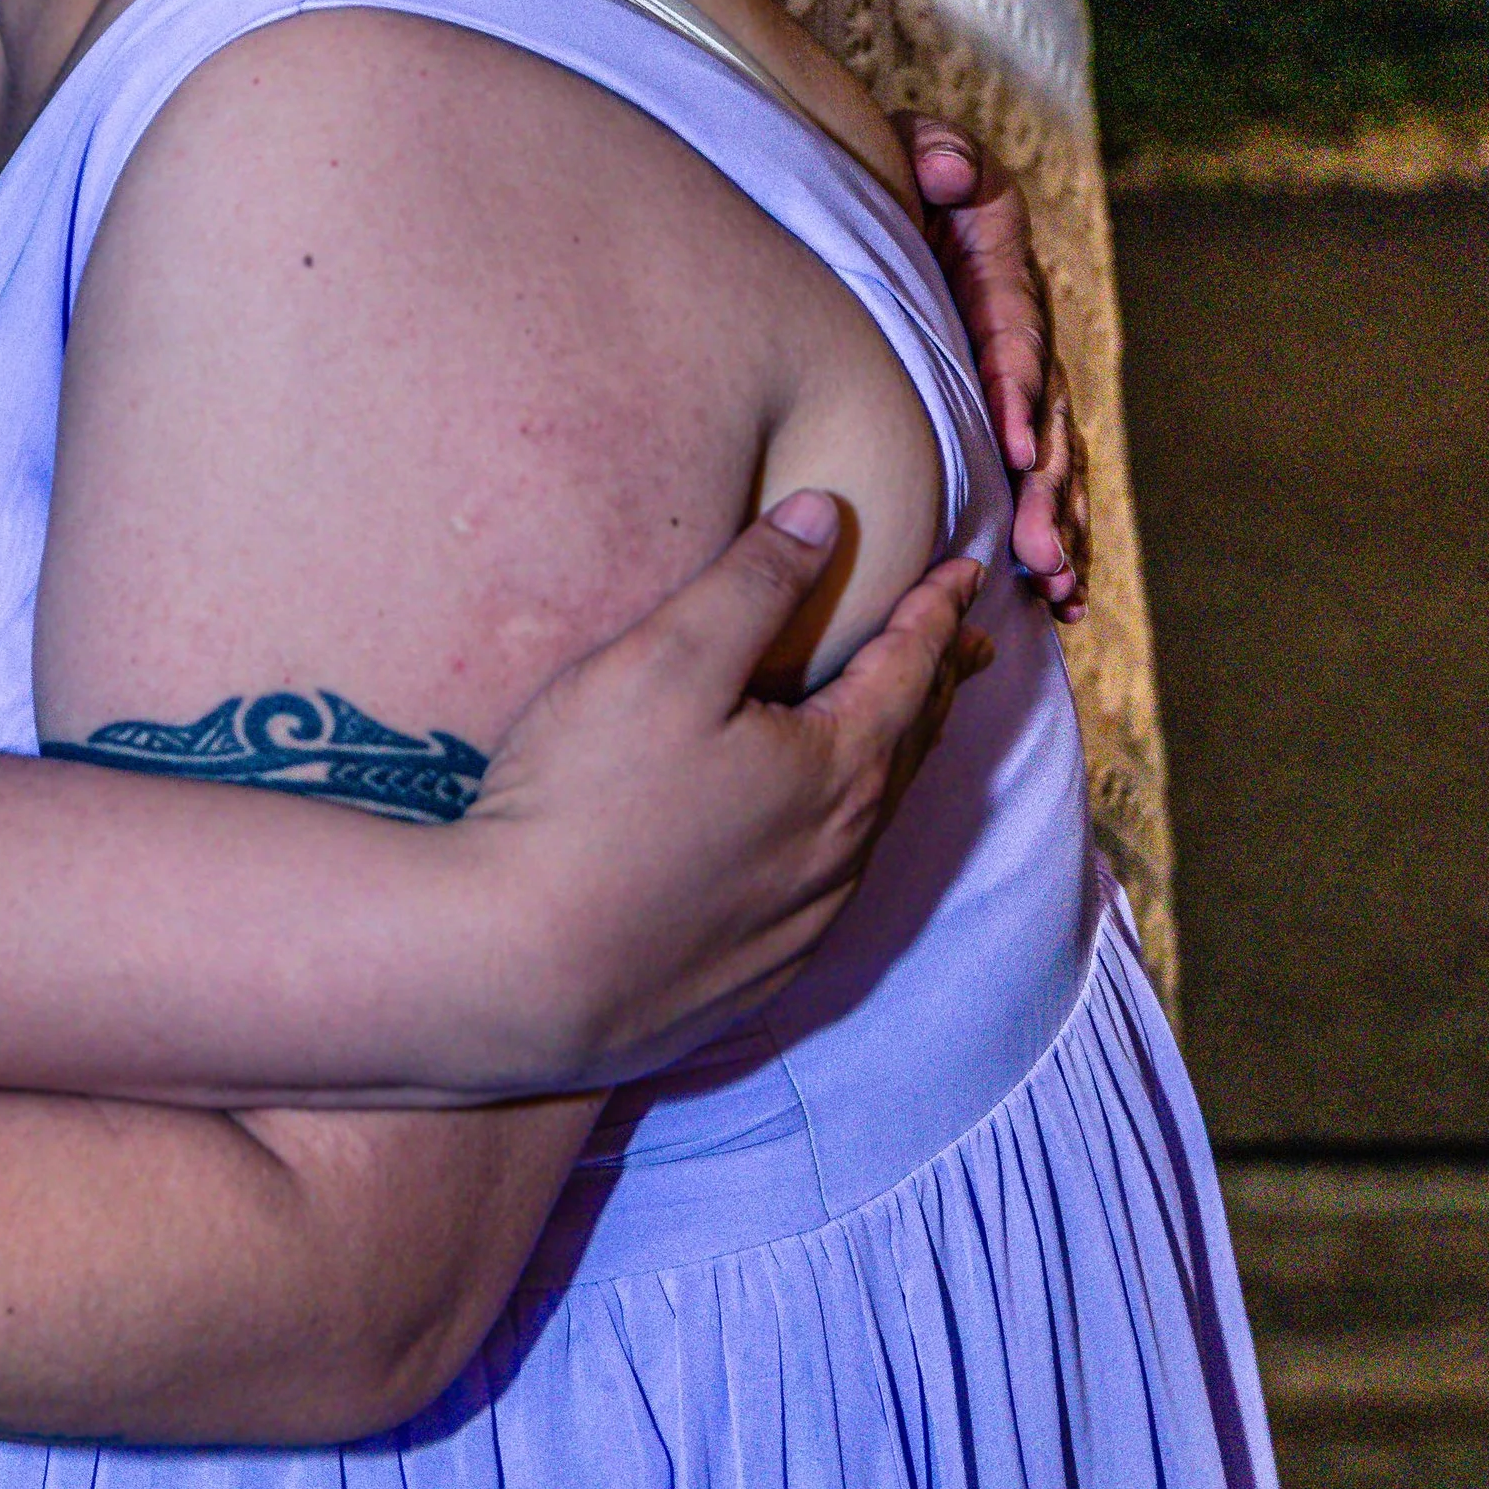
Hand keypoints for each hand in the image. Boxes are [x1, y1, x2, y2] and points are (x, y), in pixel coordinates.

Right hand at [455, 498, 988, 1089]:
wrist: (519, 972)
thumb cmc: (586, 802)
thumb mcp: (667, 659)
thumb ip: (753, 581)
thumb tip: (825, 516)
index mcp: (833, 768)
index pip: (909, 669)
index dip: (936, 612)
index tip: (966, 574)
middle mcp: (836, 853)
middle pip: (909, 748)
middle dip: (939, 685)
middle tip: (968, 647)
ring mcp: (799, 923)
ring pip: (872, 823)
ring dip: (897, 760)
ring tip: (902, 730)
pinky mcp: (754, 972)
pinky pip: (830, 887)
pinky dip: (846, 833)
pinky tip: (815, 839)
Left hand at [897, 117, 1088, 616]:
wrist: (873, 200)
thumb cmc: (883, 175)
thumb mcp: (909, 150)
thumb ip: (935, 154)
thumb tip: (950, 174)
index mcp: (1000, 275)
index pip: (1016, 334)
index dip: (1018, 387)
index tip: (1014, 441)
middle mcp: (1019, 336)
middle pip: (1046, 417)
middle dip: (1048, 487)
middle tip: (1041, 550)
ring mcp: (1012, 385)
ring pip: (1049, 463)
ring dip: (1058, 526)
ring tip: (1058, 589)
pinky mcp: (996, 422)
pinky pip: (1034, 484)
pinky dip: (1052, 538)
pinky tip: (1059, 600)